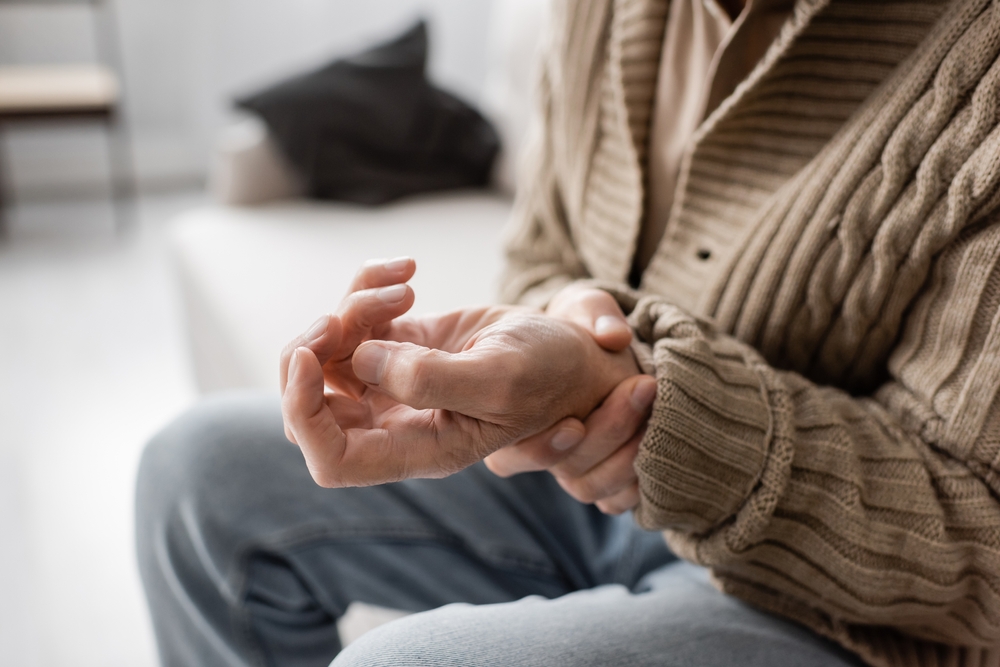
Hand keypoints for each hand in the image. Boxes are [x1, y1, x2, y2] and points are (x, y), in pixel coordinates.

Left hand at [280, 261, 639, 487]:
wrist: (573, 349)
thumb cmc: (550, 374)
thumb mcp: (500, 378)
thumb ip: (428, 379)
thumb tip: (361, 359)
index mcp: (418, 448)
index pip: (331, 458)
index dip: (303, 412)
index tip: (306, 356)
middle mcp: (397, 422)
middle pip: (311, 402)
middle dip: (312, 351)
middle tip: (346, 315)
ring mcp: (394, 383)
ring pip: (328, 352)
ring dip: (350, 308)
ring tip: (404, 288)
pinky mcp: (400, 344)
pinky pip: (356, 316)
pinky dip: (367, 285)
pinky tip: (407, 270)